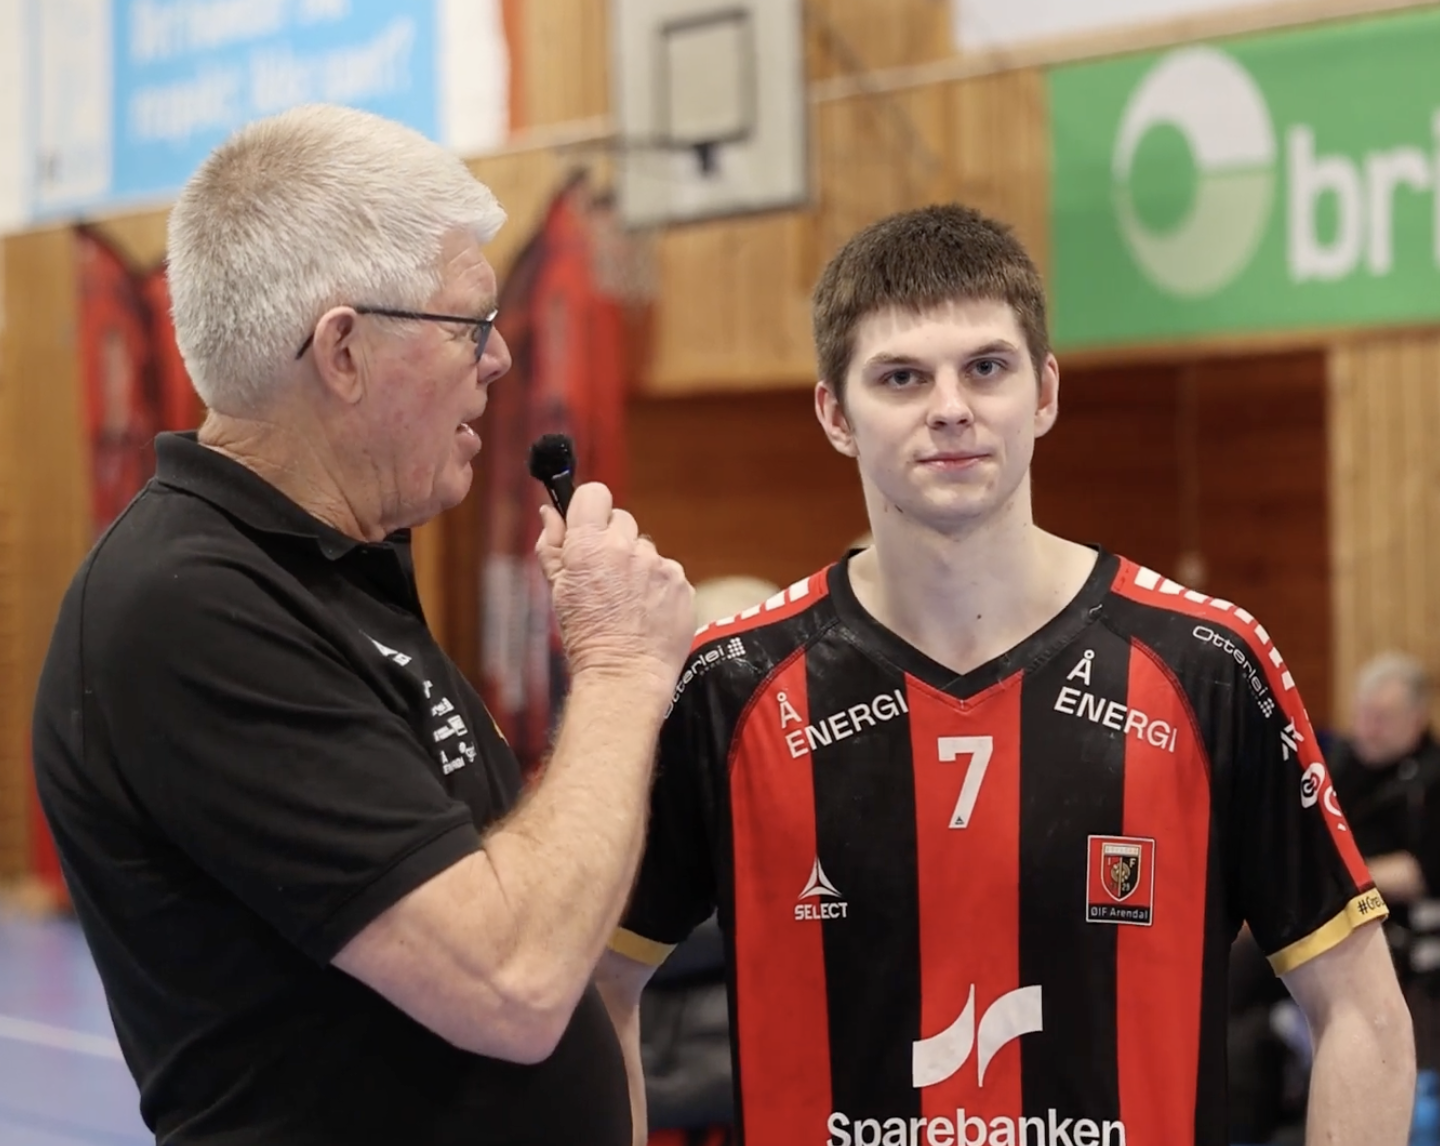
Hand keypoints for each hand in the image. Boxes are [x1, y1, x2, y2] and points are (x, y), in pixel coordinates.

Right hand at [535, 483, 694, 687]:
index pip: (595, 495)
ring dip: (637, 566)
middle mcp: (626, 549)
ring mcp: (658, 566)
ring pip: (645, 549)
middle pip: (622, 520)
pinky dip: (657, 586)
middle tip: (606, 575)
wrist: (625, 675)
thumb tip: (550, 513)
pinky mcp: (680, 583)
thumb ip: (552, 545)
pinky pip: (667, 572)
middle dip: (613, 541)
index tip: (588, 526)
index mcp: (590, 546)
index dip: (590, 508)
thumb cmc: (587, 637)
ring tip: (627, 600)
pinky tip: (646, 610)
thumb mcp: (557, 590)